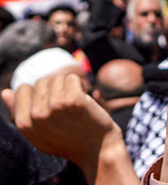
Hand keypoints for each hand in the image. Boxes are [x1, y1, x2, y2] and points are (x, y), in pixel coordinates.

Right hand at [1, 73, 129, 183]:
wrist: (97, 150)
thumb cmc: (68, 141)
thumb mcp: (38, 133)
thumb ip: (19, 113)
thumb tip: (5, 92)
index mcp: (23, 123)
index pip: (22, 89)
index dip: (40, 94)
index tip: (53, 106)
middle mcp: (36, 114)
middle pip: (41, 81)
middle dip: (55, 89)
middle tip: (67, 106)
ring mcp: (54, 106)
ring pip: (57, 77)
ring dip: (69, 86)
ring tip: (75, 104)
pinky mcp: (73, 99)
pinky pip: (73, 78)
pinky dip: (81, 86)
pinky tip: (85, 100)